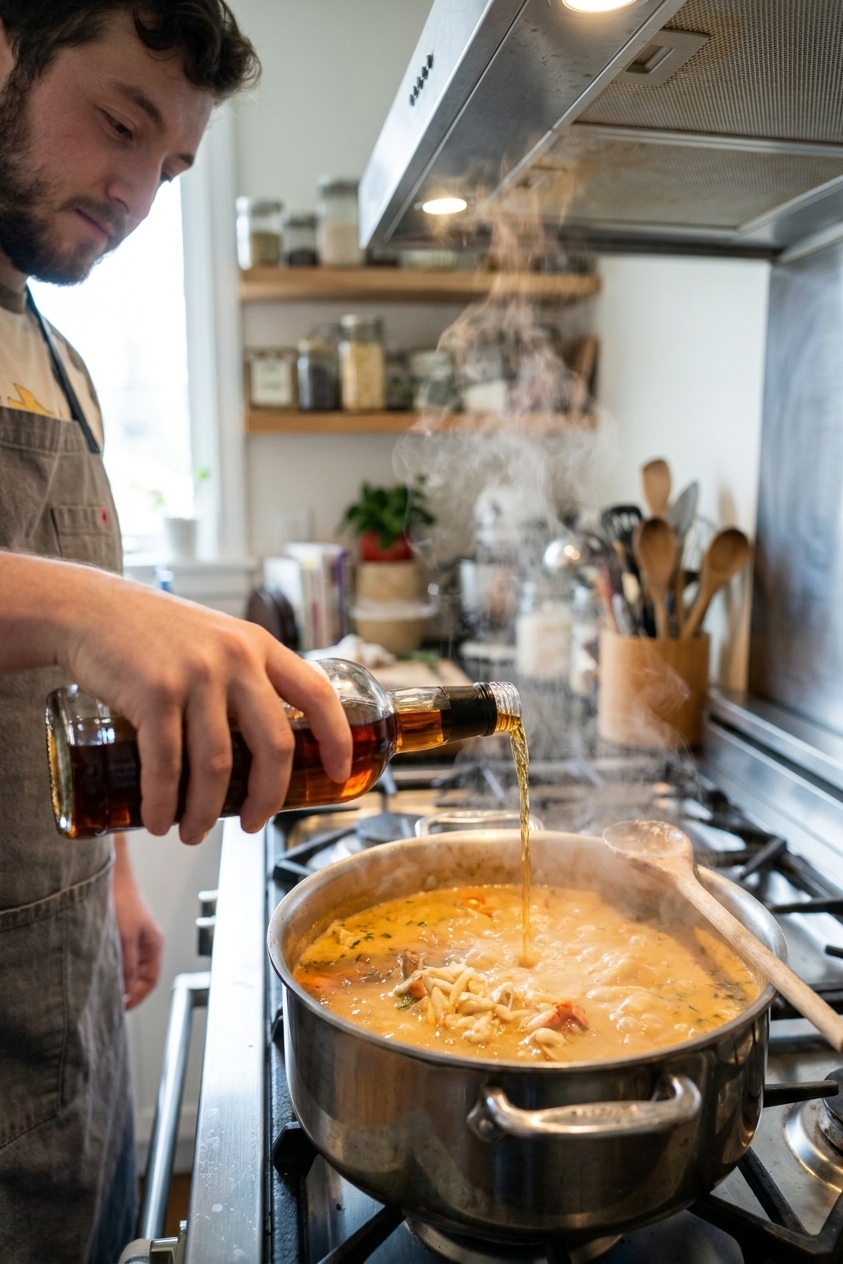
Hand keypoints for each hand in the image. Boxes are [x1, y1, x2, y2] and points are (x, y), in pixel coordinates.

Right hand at [0, 554, 352, 842]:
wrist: (89, 608)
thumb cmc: (153, 633)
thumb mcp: (215, 640)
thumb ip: (243, 677)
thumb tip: (266, 743)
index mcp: (258, 646)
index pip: (317, 694)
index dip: (335, 739)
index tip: (337, 774)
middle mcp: (235, 658)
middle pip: (273, 745)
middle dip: (268, 797)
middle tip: (254, 824)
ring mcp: (196, 675)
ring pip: (217, 765)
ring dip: (206, 811)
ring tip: (193, 832)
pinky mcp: (154, 692)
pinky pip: (167, 764)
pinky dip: (163, 801)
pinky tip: (159, 819)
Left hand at [113, 837, 162, 1009]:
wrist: (110, 874)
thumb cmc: (121, 898)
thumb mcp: (125, 937)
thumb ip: (128, 965)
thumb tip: (128, 990)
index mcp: (154, 944)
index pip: (151, 980)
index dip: (137, 997)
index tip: (120, 1008)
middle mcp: (145, 941)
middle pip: (139, 975)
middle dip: (126, 989)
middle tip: (107, 999)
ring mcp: (134, 935)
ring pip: (127, 965)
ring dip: (116, 975)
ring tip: (101, 983)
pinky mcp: (121, 929)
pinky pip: (119, 954)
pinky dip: (110, 963)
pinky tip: (97, 964)